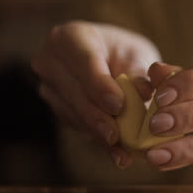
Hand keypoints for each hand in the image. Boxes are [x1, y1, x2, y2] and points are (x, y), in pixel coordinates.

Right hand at [32, 20, 159, 168]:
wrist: (108, 60)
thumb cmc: (124, 53)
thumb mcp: (136, 54)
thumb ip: (139, 71)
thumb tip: (143, 93)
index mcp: (70, 37)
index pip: (84, 62)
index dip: (100, 85)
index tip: (118, 105)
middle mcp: (51, 61)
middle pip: (74, 92)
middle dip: (98, 117)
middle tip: (117, 136)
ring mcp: (50, 87)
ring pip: (74, 114)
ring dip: (99, 134)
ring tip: (122, 152)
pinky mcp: (57, 109)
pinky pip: (77, 126)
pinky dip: (99, 140)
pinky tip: (118, 154)